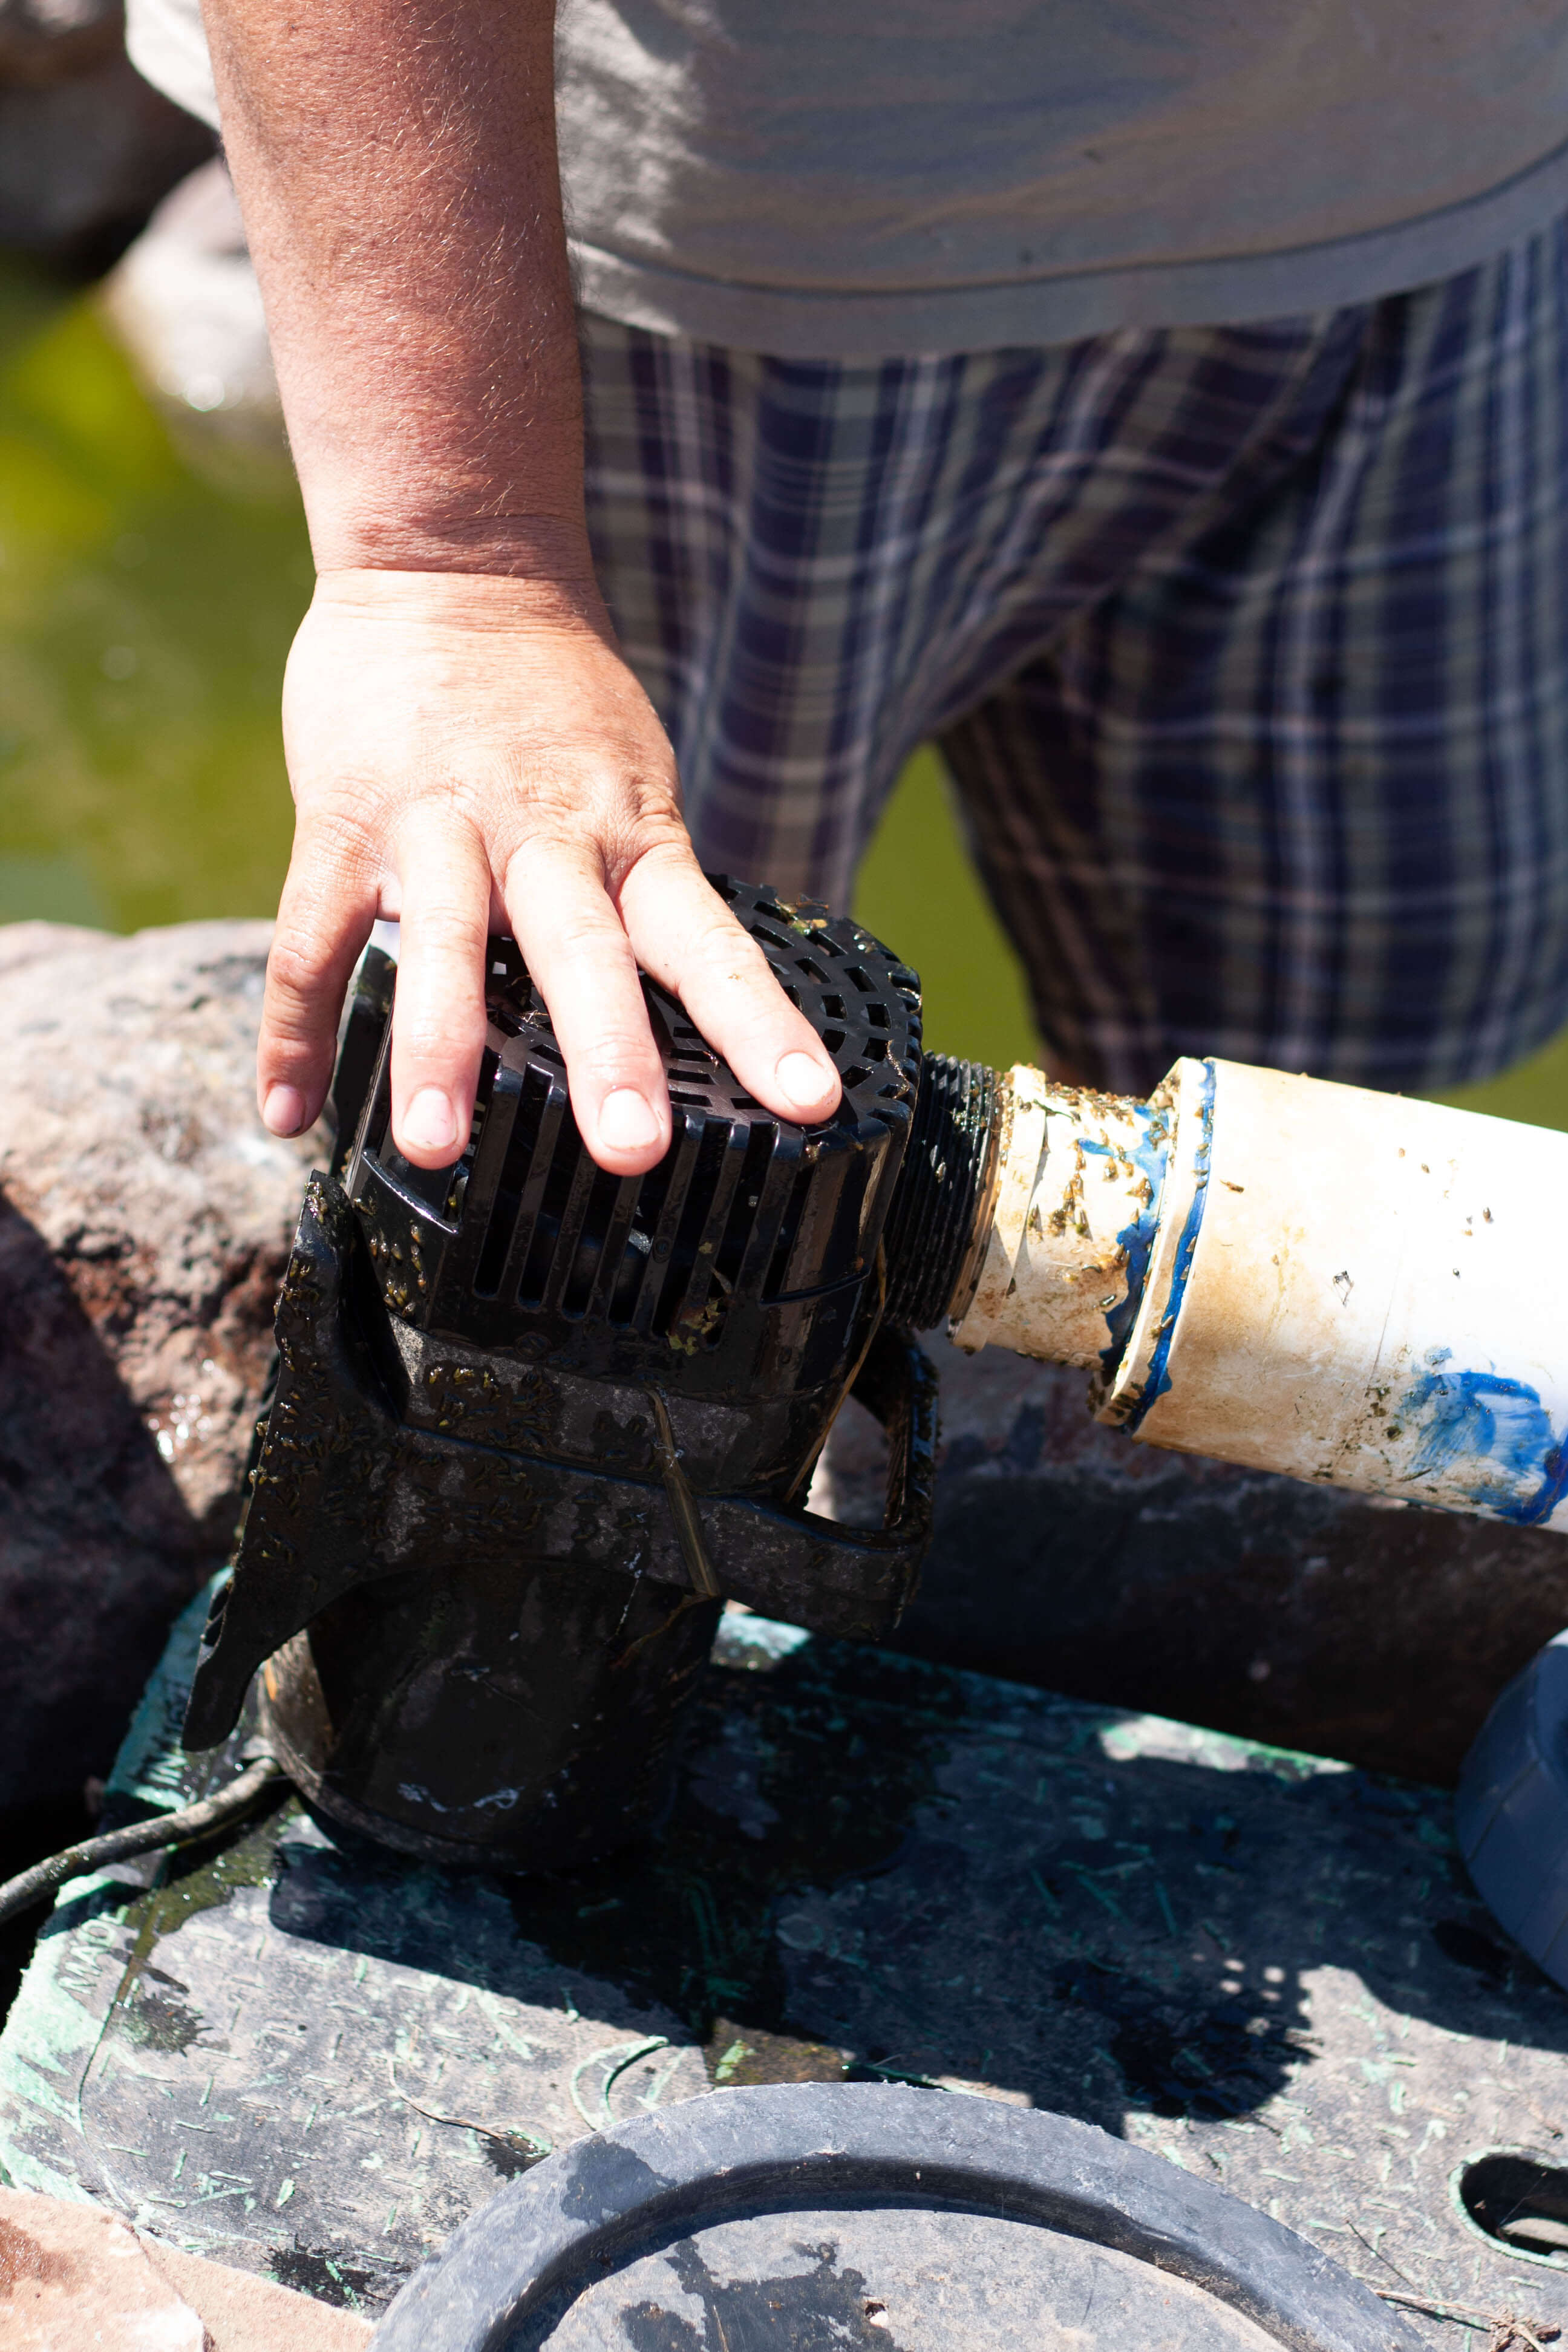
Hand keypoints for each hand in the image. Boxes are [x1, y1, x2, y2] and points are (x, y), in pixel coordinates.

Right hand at [256, 566, 842, 1174]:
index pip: (709, 941)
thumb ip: (646, 888)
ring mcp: (439, 827)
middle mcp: (545, 836)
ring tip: (434, 1144)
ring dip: (438, 1045)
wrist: (453, 563)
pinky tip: (289, 1117)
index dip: (760, 1023)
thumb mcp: (631, 784)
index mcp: (629, 836)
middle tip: (631, 1147)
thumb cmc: (553, 701)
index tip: (808, 1102)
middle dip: (608, 1052)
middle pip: (585, 951)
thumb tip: (697, 1008)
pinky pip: (311, 938)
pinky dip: (295, 1033)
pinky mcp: (343, 821)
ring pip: (442, 942)